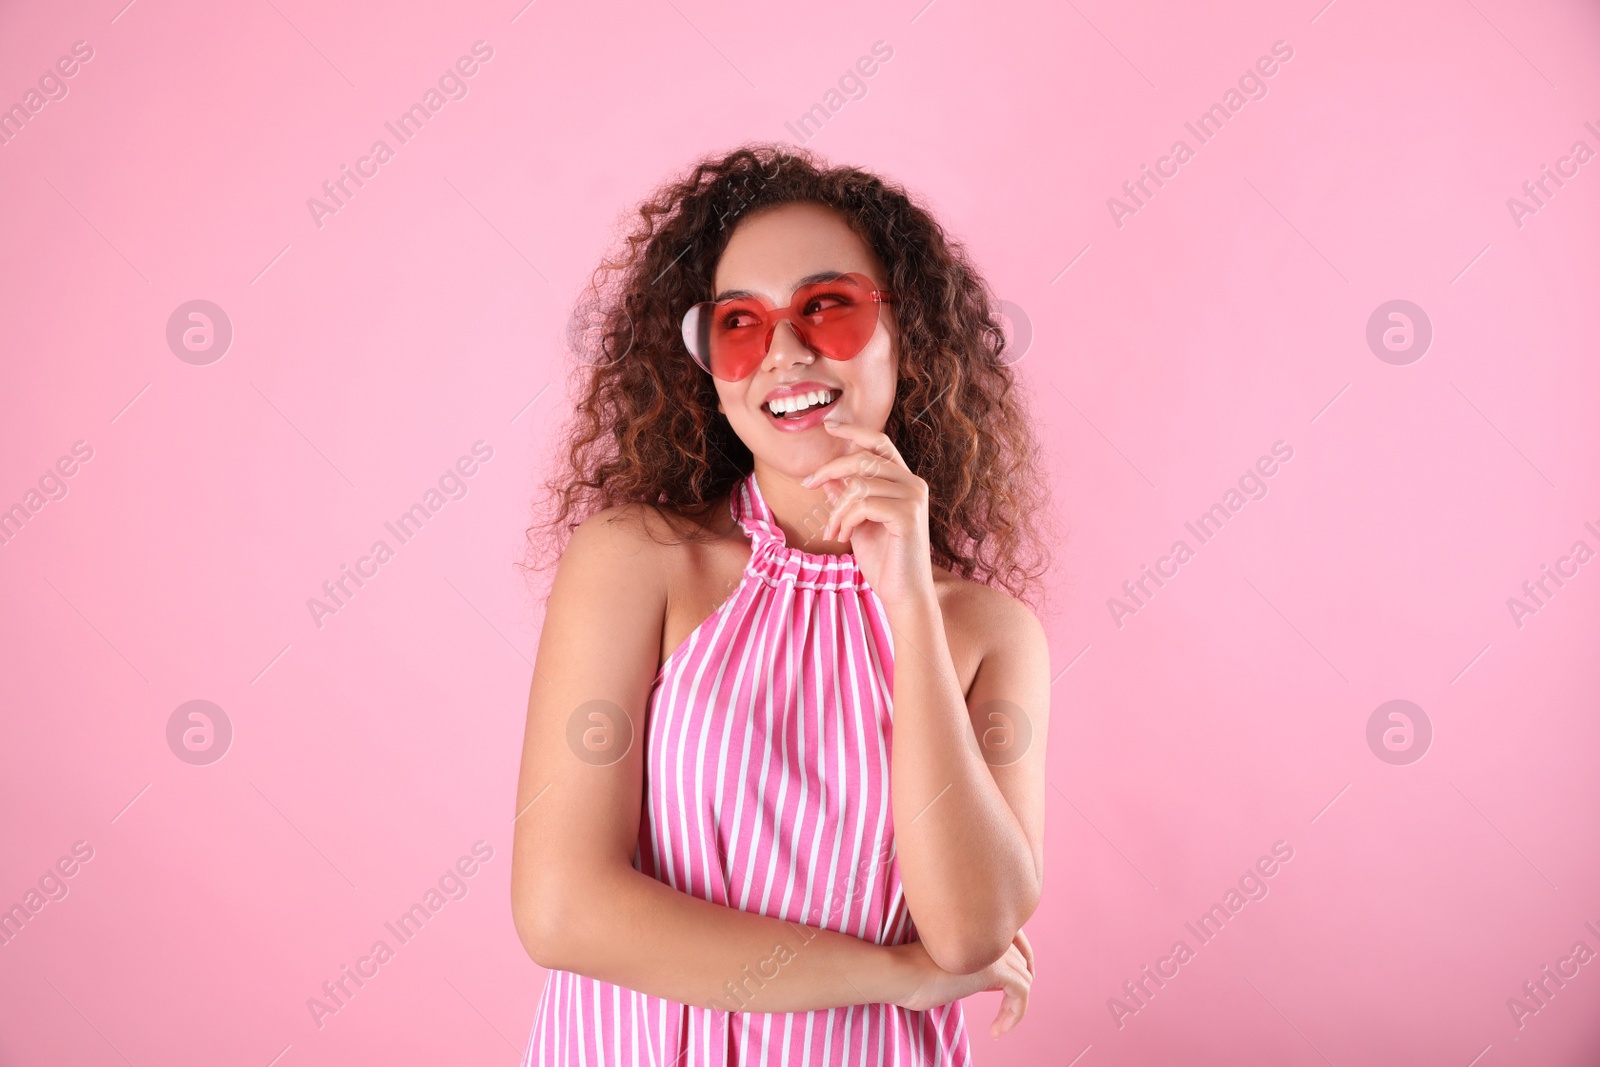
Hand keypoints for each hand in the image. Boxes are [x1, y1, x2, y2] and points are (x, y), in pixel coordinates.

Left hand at [800, 419, 934, 610]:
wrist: (903, 594)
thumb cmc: (883, 561)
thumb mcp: (857, 524)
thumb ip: (847, 498)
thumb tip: (827, 477)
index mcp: (904, 482)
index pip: (880, 443)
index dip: (854, 432)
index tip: (829, 426)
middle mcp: (913, 484)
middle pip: (863, 459)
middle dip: (829, 469)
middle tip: (807, 484)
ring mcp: (913, 498)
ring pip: (859, 483)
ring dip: (836, 508)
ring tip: (832, 530)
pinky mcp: (908, 514)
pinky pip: (863, 503)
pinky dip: (845, 519)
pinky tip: (843, 536)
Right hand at [890, 929, 1034, 1038]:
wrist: (901, 972)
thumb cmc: (914, 971)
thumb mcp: (948, 960)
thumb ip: (970, 960)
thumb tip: (988, 980)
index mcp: (979, 924)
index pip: (1016, 941)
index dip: (1020, 963)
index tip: (1008, 989)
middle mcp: (990, 931)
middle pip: (1022, 962)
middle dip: (1017, 989)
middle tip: (1005, 1014)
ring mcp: (994, 949)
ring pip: (1024, 979)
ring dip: (1015, 1008)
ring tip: (998, 1027)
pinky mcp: (996, 970)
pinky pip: (1022, 994)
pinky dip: (1014, 1015)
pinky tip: (997, 1031)